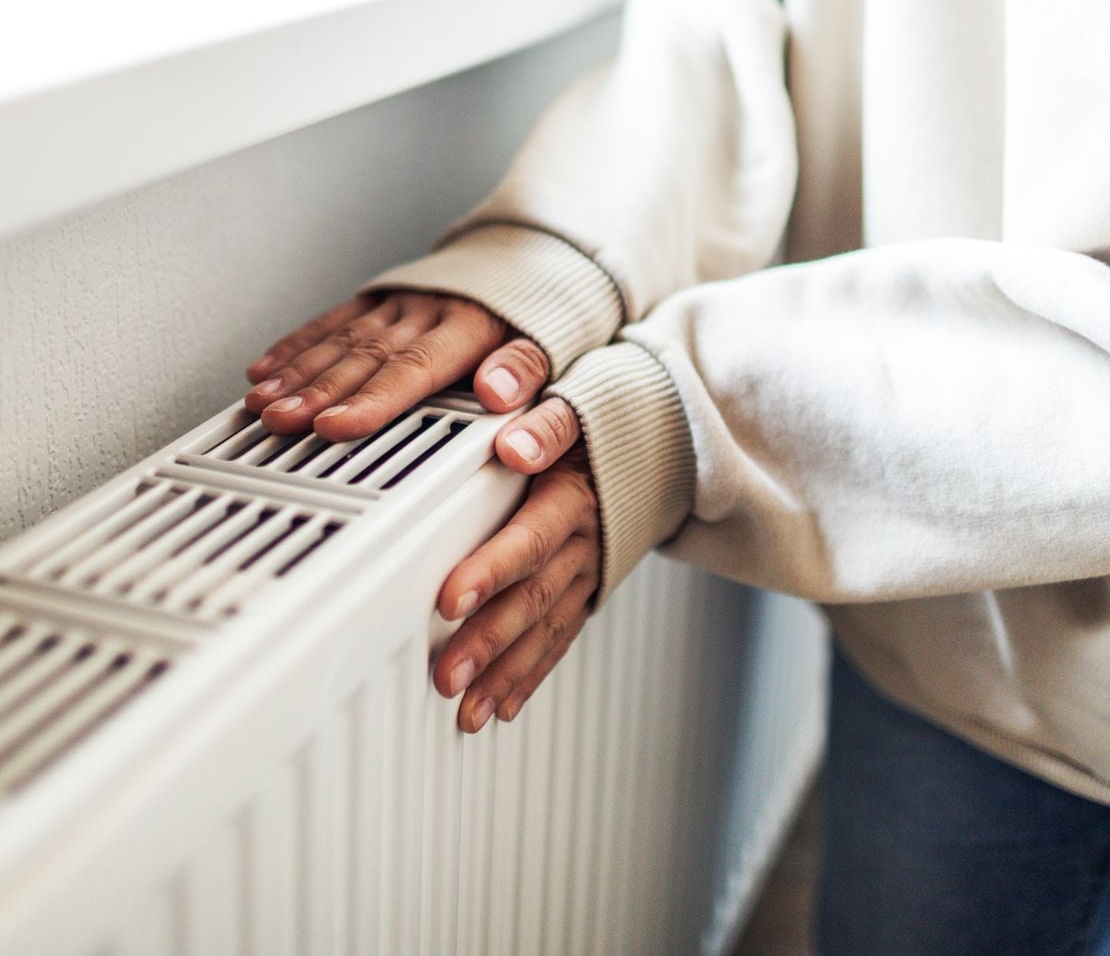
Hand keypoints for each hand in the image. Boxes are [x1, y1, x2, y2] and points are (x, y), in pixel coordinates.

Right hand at [244, 292, 549, 439]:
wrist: (532, 249)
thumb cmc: (542, 309)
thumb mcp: (554, 341)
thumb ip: (525, 368)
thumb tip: (498, 393)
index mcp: (468, 326)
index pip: (412, 368)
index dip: (372, 400)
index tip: (335, 426)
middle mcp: (425, 311)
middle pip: (364, 357)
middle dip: (316, 391)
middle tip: (281, 420)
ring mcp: (398, 302)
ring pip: (340, 339)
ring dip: (297, 372)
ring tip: (263, 402)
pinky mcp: (380, 297)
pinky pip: (332, 320)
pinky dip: (296, 345)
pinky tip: (266, 367)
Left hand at [432, 396, 594, 731]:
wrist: (662, 440)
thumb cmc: (601, 419)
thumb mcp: (576, 400)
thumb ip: (547, 418)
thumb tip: (515, 439)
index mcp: (574, 493)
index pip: (530, 537)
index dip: (491, 569)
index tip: (448, 598)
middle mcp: (584, 539)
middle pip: (533, 596)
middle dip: (488, 640)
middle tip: (446, 674)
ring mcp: (587, 571)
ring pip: (544, 629)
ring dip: (504, 672)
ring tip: (464, 710)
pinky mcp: (587, 591)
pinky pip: (559, 640)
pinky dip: (528, 677)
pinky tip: (499, 707)